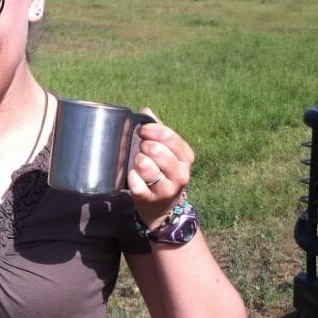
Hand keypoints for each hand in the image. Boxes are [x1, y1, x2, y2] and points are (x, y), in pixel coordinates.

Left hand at [127, 108, 194, 227]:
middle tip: (140, 149)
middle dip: (144, 146)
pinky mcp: (151, 200)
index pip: (170, 136)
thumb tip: (147, 110)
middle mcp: (181, 173)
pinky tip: (132, 175)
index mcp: (186, 157)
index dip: (151, 130)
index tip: (141, 131)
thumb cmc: (162, 173)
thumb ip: (159, 131)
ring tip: (137, 162)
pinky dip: (131, 177)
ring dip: (137, 161)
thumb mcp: (167, 152)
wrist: (161, 207)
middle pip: (158, 151)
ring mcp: (167, 188)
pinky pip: (136, 184)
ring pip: (147, 167)